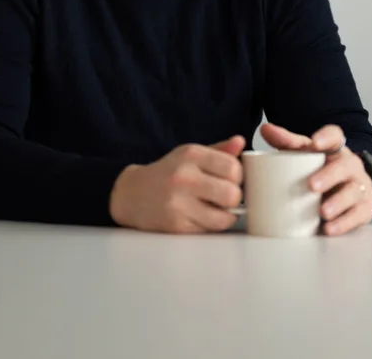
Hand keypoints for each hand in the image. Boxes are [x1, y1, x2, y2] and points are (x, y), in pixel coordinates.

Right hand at [109, 136, 244, 232]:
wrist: (131, 194)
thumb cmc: (167, 173)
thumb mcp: (189, 155)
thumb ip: (218, 150)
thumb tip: (240, 142)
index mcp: (191, 154)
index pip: (233, 167)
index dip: (238, 176)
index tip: (231, 179)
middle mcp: (184, 176)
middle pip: (232, 193)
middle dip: (234, 198)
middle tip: (225, 197)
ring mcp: (178, 202)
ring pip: (223, 217)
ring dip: (225, 215)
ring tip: (216, 208)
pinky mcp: (175, 224)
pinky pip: (208, 229)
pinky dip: (210, 225)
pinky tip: (200, 216)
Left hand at [260, 122, 371, 235]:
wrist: (347, 189)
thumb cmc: (320, 168)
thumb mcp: (304, 153)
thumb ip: (286, 142)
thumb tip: (265, 129)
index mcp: (335, 149)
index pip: (335, 136)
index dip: (326, 137)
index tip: (315, 143)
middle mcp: (350, 165)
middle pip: (345, 166)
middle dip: (330, 176)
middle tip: (312, 186)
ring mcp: (360, 186)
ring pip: (354, 192)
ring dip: (338, 203)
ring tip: (322, 212)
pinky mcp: (364, 208)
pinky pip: (358, 215)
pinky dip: (344, 223)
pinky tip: (330, 229)